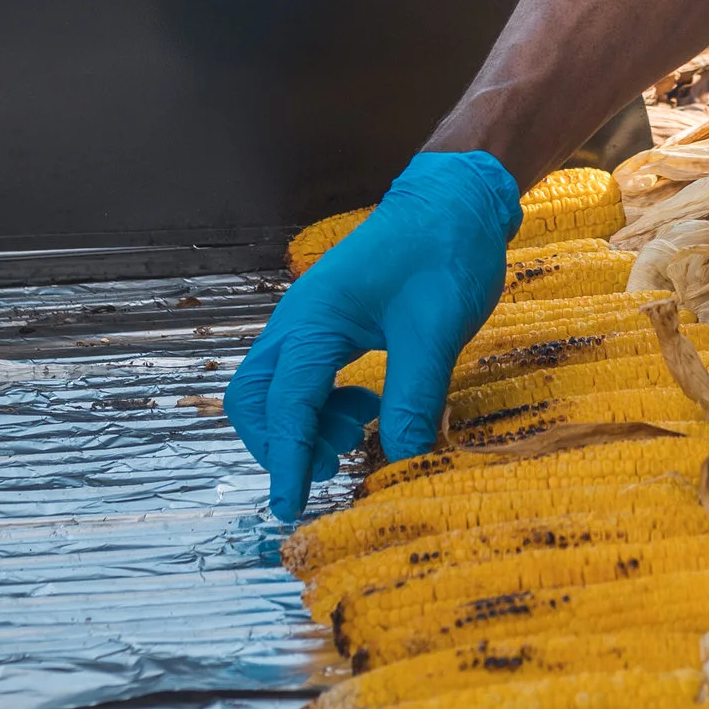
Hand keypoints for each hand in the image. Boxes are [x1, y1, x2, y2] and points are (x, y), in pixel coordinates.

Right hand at [225, 148, 522, 514]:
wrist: (455, 200)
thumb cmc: (444, 252)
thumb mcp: (437, 329)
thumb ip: (415, 394)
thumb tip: (400, 457)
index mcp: (316, 319)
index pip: (286, 404)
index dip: (287, 460)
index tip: (292, 508)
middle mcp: (298, 322)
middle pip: (253, 399)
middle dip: (280, 444)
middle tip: (335, 461)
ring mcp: (308, 324)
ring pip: (272, 392)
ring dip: (301, 427)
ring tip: (359, 428)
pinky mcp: (327, 329)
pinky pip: (300, 380)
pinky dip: (319, 408)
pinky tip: (369, 405)